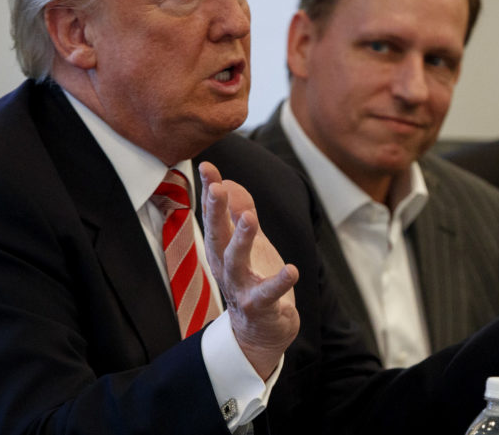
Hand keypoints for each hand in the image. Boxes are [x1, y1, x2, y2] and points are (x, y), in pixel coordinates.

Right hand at [199, 161, 299, 378]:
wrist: (259, 333)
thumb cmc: (253, 281)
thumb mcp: (246, 244)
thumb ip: (238, 213)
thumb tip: (229, 181)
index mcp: (222, 251)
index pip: (214, 217)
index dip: (210, 191)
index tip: (207, 166)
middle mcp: (226, 268)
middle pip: (217, 236)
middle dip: (215, 212)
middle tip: (217, 187)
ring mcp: (242, 288)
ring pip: (236, 263)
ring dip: (241, 240)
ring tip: (249, 218)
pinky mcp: (261, 308)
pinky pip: (269, 294)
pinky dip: (279, 282)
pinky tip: (292, 270)